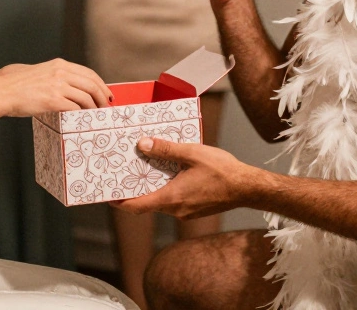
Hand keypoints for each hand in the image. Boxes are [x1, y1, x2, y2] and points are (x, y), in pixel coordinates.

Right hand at [0, 59, 112, 116]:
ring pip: (86, 97)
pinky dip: (82, 114)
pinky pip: (75, 108)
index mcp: (59, 65)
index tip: (106, 93)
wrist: (2, 91)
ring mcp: (57, 86)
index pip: (88, 73)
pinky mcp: (53, 100)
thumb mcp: (40, 73)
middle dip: (102, 96)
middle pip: (92, 84)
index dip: (100, 84)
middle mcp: (61, 72)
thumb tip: (70, 88)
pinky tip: (82, 119)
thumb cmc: (17, 85)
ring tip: (96, 115)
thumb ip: (56, 77)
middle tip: (106, 106)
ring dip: (94, 107)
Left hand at [111, 137, 251, 219]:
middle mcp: (176, 209)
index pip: (138, 206)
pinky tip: (170, 173)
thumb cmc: (223, 171)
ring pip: (162, 201)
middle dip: (136, 190)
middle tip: (124, 175)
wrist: (248, 188)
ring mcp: (186, 212)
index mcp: (172, 197)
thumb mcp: (192, 153)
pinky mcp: (194, 209)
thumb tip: (143, 144)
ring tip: (146, 169)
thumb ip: (166, 149)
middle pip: (148, 203)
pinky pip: (174, 201)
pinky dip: (167, 189)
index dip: (120, 202)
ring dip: (153, 188)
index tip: (108, 195)